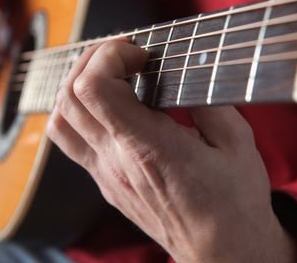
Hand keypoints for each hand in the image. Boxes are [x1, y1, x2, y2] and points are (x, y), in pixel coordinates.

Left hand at [46, 40, 296, 261]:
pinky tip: (106, 105)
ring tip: (109, 74)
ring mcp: (105, 174)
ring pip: (60, 119)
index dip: (109, 56)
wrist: (220, 250)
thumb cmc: (232, 201)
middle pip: (71, 95)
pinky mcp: (104, 182)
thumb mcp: (237, 143)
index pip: (95, 89)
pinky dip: (77, 112)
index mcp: (150, 147)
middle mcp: (117, 161)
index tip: (139, 53)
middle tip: (124, 54)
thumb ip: (208, 101)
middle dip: (92, 59)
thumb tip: (189, 69)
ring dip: (77, 85)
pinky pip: (70, 140)